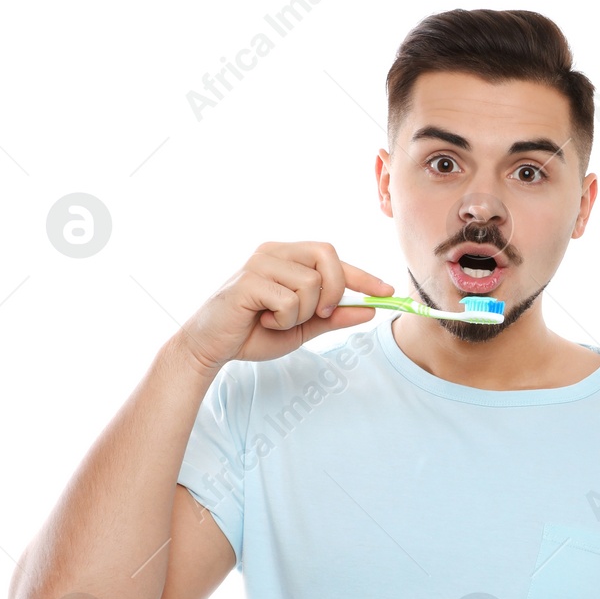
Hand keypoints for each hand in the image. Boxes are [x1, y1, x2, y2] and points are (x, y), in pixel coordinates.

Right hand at [177, 241, 395, 374]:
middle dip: (336, 290)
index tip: (388, 292)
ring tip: (278, 320)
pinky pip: (289, 300)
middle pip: (329, 256)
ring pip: (311, 283)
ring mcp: (260, 263)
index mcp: (288, 256)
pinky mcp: (248, 281)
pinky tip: (264, 321)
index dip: (364, 275)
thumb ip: (333, 317)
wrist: (211, 347)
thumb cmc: (254, 333)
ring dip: (302, 313)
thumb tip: (370, 310)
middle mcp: (275, 252)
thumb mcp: (303, 328)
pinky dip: (284, 320)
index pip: (334, 257)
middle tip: (320, 313)